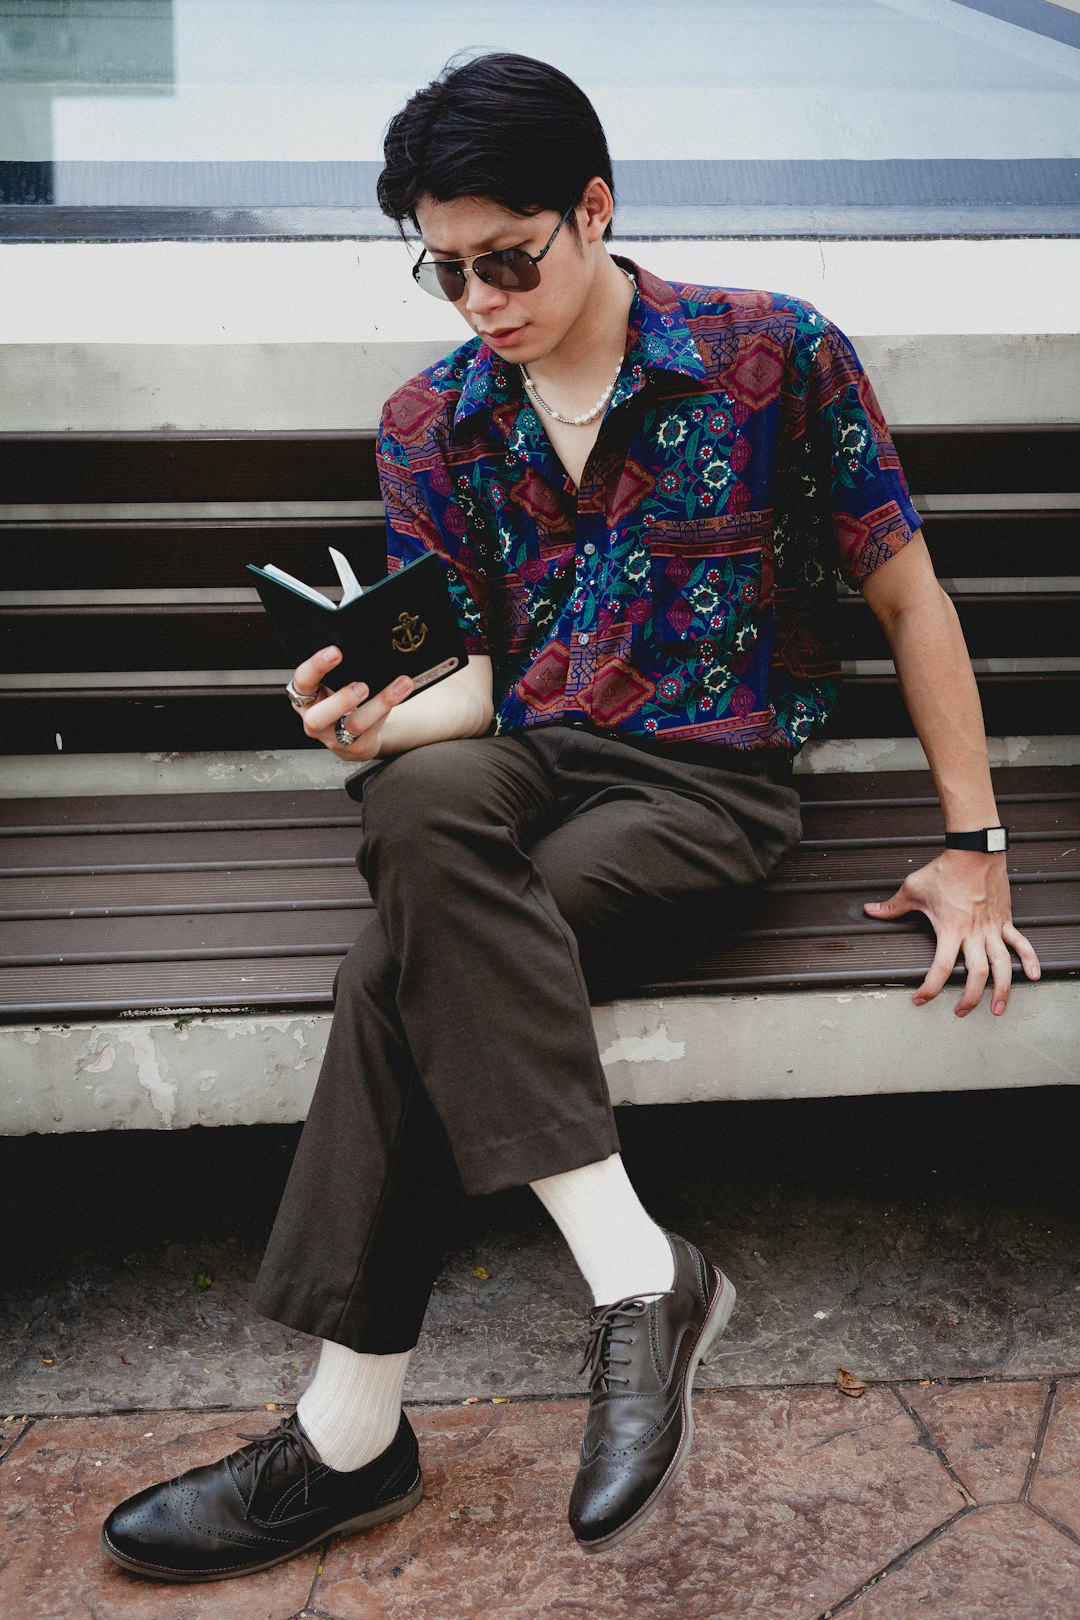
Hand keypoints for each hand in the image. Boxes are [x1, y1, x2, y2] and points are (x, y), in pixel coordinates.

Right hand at [290, 645, 412, 760]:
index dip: (316, 666)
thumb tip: (363, 640)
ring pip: (354, 726)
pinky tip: (401, 692)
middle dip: (341, 700)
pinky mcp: (355, 748)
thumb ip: (339, 669)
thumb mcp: (332, 684)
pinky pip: (373, 731)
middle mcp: (314, 720)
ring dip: (379, 704)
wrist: (354, 734)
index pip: (303, 680)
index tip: (335, 652)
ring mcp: (334, 738)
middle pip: (319, 717)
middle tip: (362, 687)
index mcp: (305, 697)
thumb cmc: (341, 702)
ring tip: (399, 686)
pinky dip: (389, 710)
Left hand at [864, 849, 1039, 1016]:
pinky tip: (1035, 976)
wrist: (974, 851)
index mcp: (950, 930)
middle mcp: (974, 934)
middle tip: (961, 1012)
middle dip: (970, 998)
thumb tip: (870, 910)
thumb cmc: (944, 869)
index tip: (921, 999)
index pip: (941, 968)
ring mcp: (993, 928)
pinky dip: (1030, 960)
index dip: (930, 988)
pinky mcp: (1005, 920)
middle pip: (977, 975)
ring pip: (1002, 966)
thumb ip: (891, 906)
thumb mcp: (912, 889)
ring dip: (1003, 990)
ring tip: (997, 1009)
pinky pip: (1021, 943)